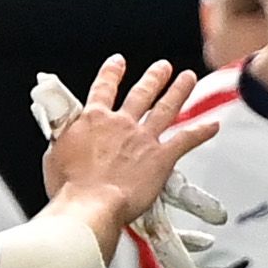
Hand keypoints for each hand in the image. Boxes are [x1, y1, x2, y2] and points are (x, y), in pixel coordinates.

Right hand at [38, 56, 218, 247]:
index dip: (111, 73)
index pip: (103, 88)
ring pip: (165, 108)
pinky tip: (212, 125)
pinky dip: (201, 131)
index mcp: (93, 120)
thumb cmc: (69, 188)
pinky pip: (185, 140)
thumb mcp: (54, 156)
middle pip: (141, 93)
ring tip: (188, 78)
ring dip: (178, 91)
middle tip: (163, 67)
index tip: (118, 62)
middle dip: (153, 78)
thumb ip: (64, 140)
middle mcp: (121, 123)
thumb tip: (63, 136)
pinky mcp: (161, 157)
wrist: (89, 205)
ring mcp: (143, 138)